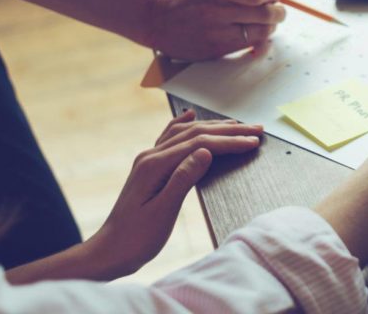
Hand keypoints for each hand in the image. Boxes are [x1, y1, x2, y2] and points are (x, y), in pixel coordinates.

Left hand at [86, 110, 262, 276]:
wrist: (111, 250)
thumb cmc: (137, 237)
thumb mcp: (163, 211)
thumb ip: (183, 178)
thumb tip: (206, 152)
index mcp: (155, 166)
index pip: (200, 145)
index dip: (229, 142)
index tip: (253, 142)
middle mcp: (150, 157)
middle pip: (195, 134)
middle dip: (228, 130)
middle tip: (256, 130)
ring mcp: (148, 160)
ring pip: (184, 133)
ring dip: (212, 127)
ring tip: (237, 125)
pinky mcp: (149, 168)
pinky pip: (169, 138)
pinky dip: (183, 125)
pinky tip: (189, 117)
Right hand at [142, 0, 286, 60]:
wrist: (159, 19)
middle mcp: (216, 9)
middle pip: (265, 14)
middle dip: (278, 12)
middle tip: (277, 10)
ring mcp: (216, 32)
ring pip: (261, 33)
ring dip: (271, 27)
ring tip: (266, 22)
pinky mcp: (216, 50)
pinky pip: (250, 47)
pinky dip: (260, 41)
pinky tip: (256, 34)